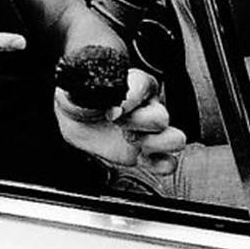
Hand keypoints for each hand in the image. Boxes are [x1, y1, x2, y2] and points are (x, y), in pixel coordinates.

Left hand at [54, 67, 184, 175]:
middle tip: (115, 123)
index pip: (143, 86)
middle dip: (136, 124)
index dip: (130, 99)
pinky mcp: (147, 154)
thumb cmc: (80, 99)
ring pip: (175, 139)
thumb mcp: (79, 90)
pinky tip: (140, 157)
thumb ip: (90, 90)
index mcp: (135, 84)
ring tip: (128, 139)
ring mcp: (150, 131)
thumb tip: (104, 100)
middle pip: (161, 117)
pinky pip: (168, 163)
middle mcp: (148, 106)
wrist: (74, 120)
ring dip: (152, 144)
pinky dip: (159, 164)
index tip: (113, 110)